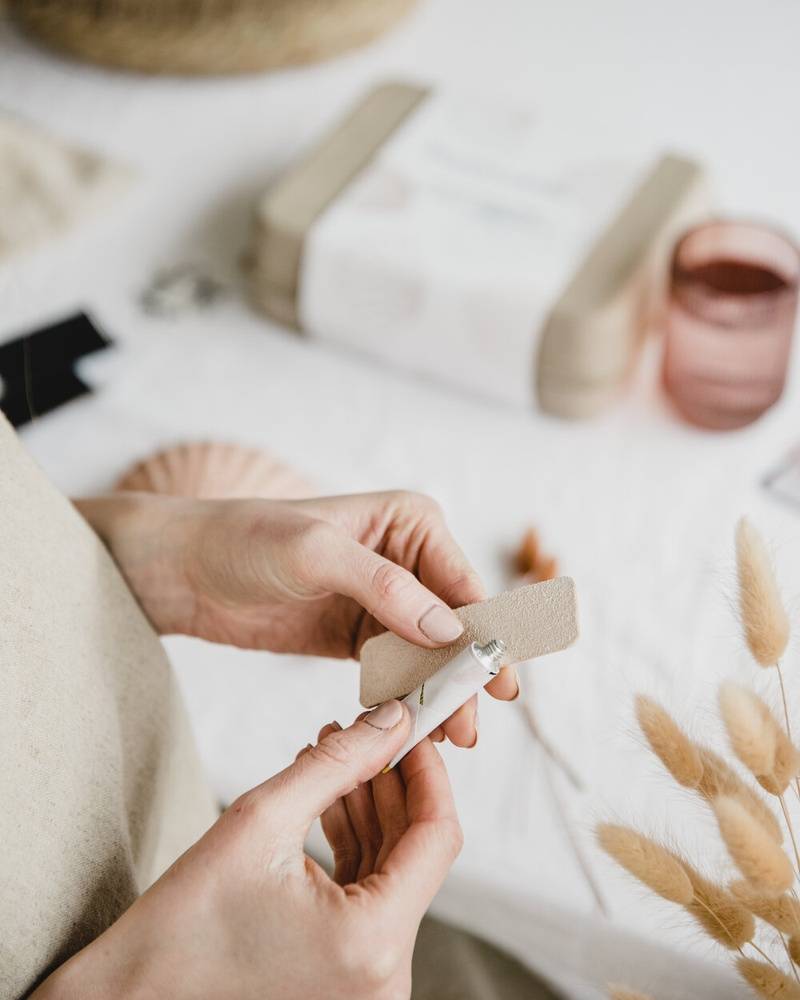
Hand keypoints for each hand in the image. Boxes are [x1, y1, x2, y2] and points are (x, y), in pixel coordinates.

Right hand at [34, 702, 461, 999]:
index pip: (437, 836)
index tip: (415, 727)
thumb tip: (391, 721)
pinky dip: (353, 846)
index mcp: (372, 942)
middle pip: (415, 852)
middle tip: (369, 727)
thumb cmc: (181, 927)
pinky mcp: (347, 978)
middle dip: (391, 782)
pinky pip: (368, 898)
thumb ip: (339, 762)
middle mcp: (384, 975)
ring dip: (368, 808)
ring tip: (338, 752)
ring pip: (391, 872)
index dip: (428, 771)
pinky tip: (329, 798)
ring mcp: (368, 983)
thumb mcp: (261, 820)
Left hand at [77, 490, 518, 745]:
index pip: (462, 583)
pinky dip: (405, 697)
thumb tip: (449, 630)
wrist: (184, 569)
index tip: (500, 683)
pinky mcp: (357, 634)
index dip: (485, 634)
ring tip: (450, 738)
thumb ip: (385, 588)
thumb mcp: (315, 553)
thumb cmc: (246, 540)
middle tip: (472, 726)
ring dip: (438, 692)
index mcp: (409, 523)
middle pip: (453, 625)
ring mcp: (384, 600)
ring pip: (428, 654)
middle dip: (465, 674)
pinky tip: (412, 728)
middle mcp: (406, 559)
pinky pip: (394, 669)